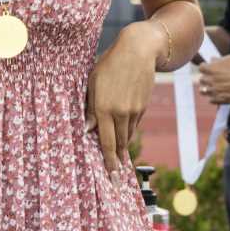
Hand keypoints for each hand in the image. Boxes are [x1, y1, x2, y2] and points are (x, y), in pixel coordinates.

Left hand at [84, 22, 161, 179]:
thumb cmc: (109, 64)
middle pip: (118, 144)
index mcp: (103, 107)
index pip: (106, 142)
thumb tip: (86, 130)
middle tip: (116, 179)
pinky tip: (123, 139)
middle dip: (117, 163)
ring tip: (119, 164)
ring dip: (122, 150)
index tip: (112, 178)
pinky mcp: (143, 107)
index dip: (108, 162)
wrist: (139, 51)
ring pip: (127, 136)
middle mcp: (120, 112)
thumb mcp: (92, 83)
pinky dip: (127, 133)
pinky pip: (133, 126)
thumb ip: (89, 108)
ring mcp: (134, 110)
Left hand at [198, 55, 229, 103]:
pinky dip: (214, 97)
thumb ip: (218, 60)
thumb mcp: (229, 59)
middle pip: (201, 79)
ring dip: (207, 88)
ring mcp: (213, 91)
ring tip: (213, 87)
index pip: (201, 67)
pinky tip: (219, 94)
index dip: (205, 67)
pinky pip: (211, 100)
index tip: (209, 67)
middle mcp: (209, 80)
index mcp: (210, 69)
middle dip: (206, 78)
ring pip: (203, 91)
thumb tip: (212, 59)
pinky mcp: (218, 100)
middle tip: (213, 77)